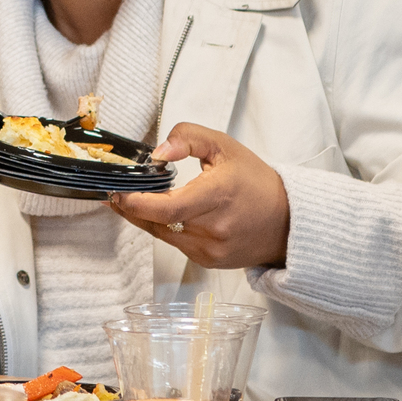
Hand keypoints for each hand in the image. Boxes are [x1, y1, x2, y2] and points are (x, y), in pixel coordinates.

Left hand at [108, 122, 290, 269]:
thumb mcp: (224, 146)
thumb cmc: (255, 181)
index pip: (166, 207)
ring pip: (163, 235)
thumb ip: (188, 138)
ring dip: (145, 218)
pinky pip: (176, 245)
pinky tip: (160, 215)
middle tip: (114, 194)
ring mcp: (211, 250)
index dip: (135, 203)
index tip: (116, 192)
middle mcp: (214, 228)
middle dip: (132, 208)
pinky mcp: (209, 262)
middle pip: (158, 222)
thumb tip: (159, 152)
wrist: (287, 221)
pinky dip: (164, 229)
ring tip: (131, 201)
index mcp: (218, 195)